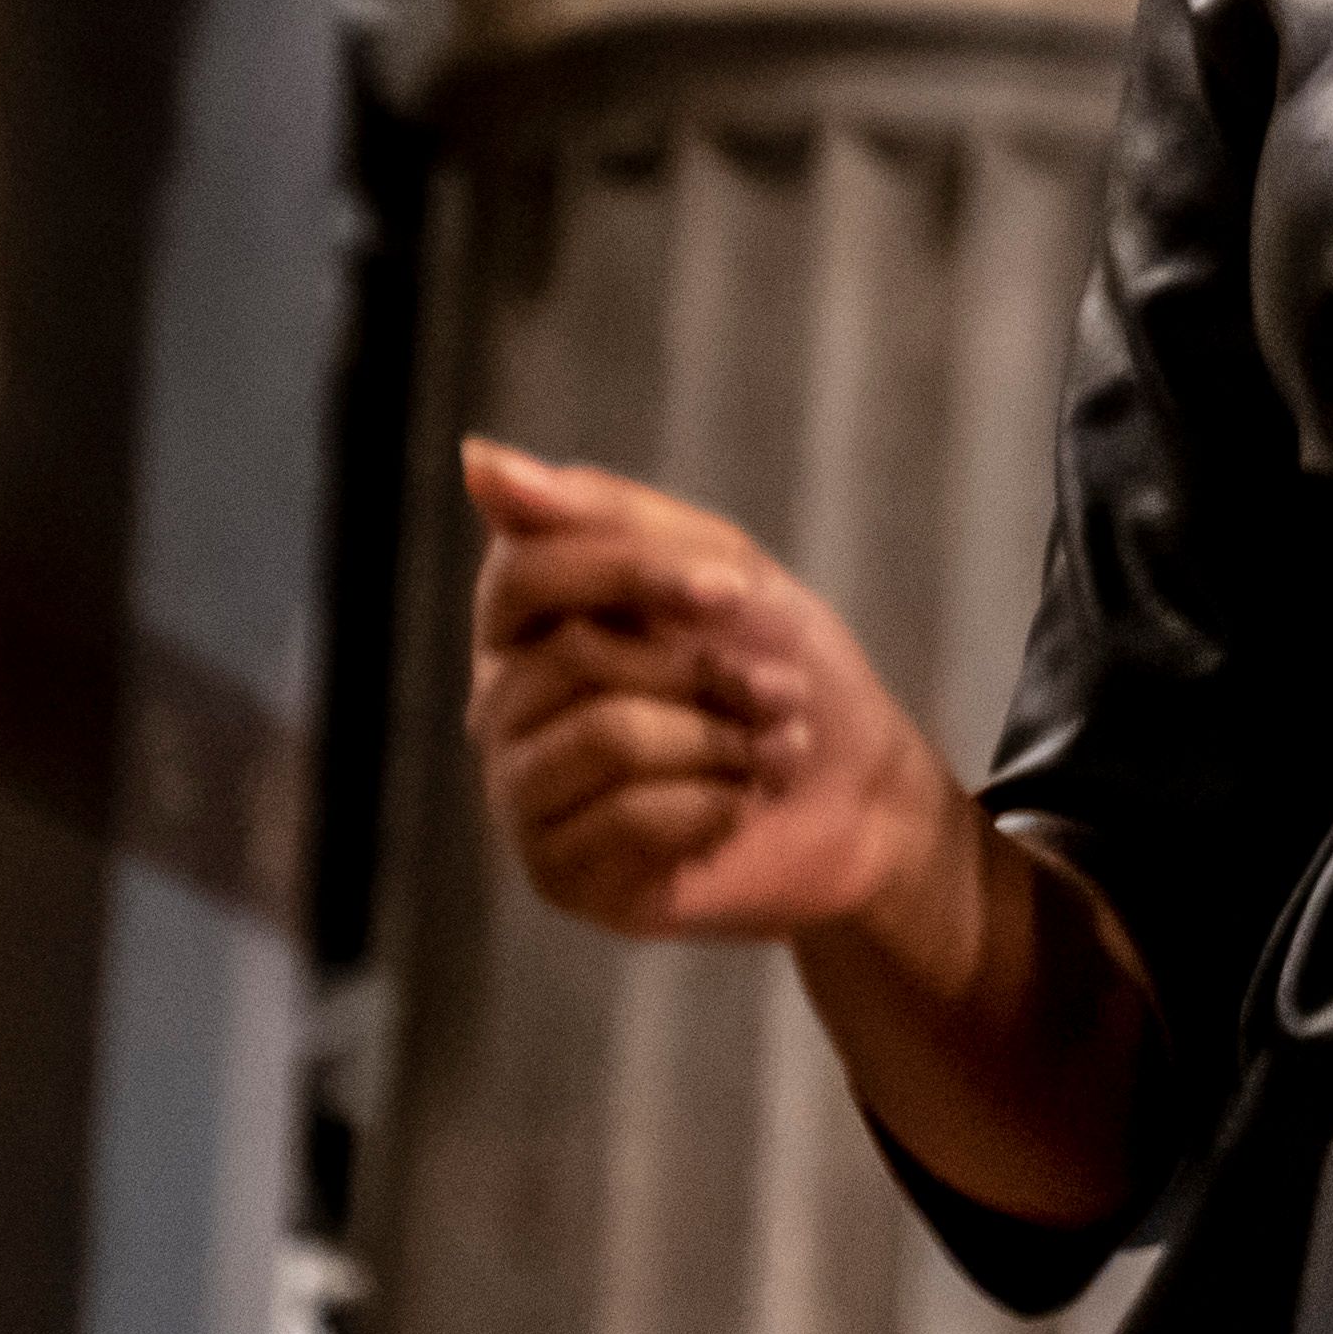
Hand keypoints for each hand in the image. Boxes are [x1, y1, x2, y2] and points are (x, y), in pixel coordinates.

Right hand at [462, 439, 957, 944]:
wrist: (857, 792)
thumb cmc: (781, 662)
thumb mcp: (717, 564)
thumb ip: (600, 514)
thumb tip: (475, 459)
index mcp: (528, 624)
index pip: (522, 574)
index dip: (632, 575)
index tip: (735, 590)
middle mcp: (503, 707)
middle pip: (576, 658)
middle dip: (705, 670)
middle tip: (784, 691)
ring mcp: (523, 796)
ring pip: (607, 738)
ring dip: (721, 740)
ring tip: (772, 749)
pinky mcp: (560, 874)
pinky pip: (626, 822)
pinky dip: (714, 805)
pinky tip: (739, 808)